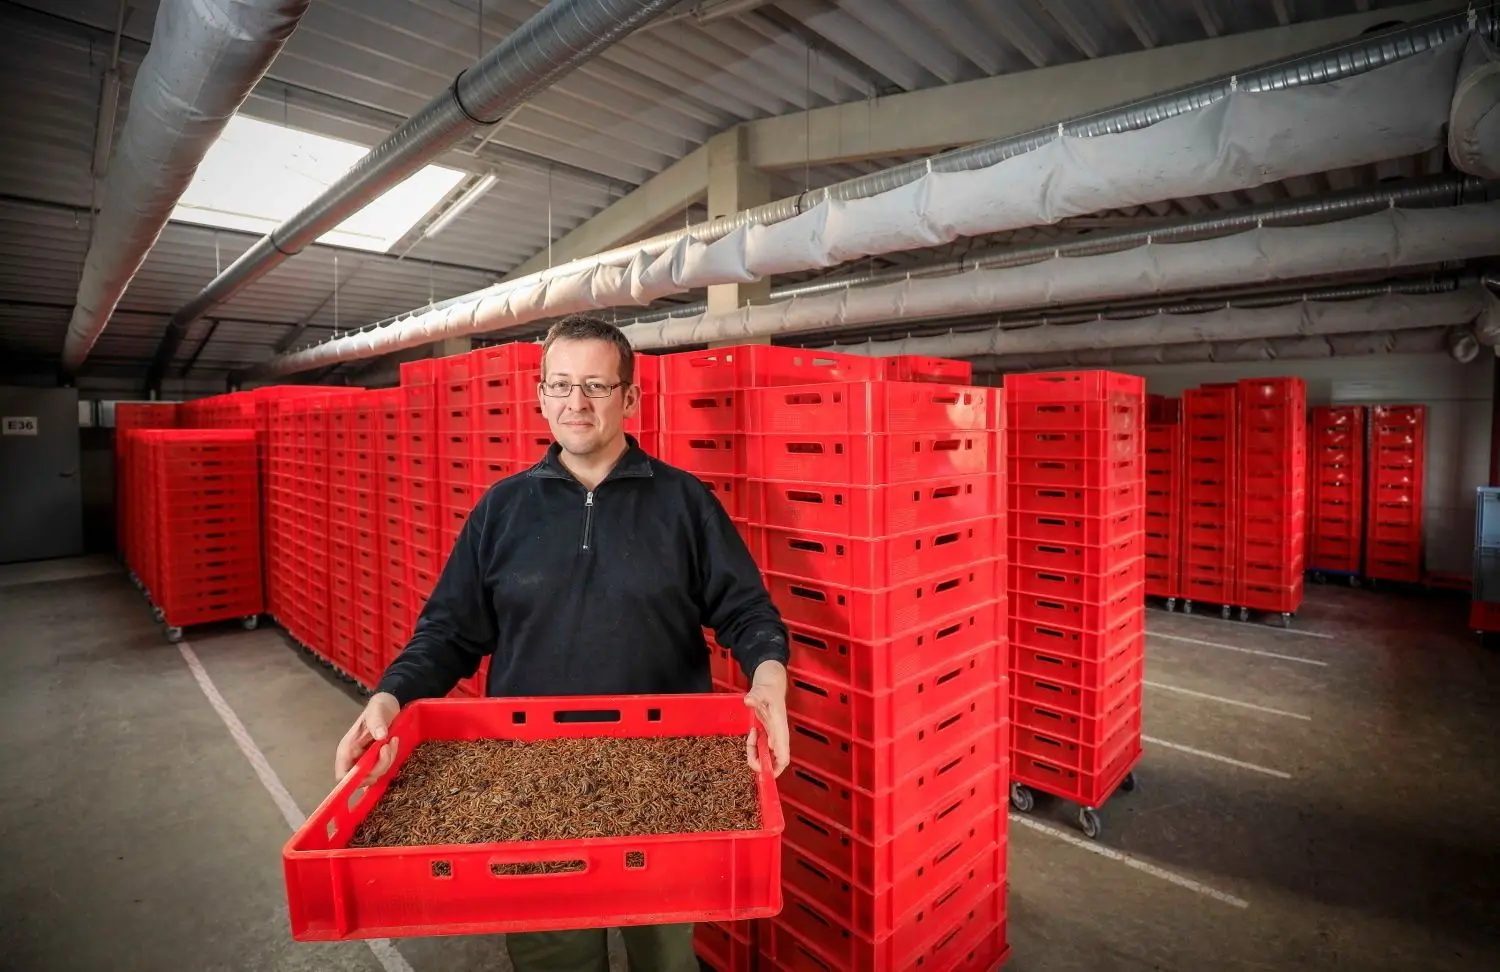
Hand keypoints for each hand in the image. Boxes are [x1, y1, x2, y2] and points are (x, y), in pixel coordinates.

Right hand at [334, 692, 400, 782]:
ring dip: (387, 760)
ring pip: (375, 773)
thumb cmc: (378, 707)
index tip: (373, 770)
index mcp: (347, 749)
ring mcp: (366, 759)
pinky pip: (383, 768)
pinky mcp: (377, 759)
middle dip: (379, 766)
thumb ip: (377, 723)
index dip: (355, 780)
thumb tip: (380, 736)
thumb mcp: (377, 712)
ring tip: (392, 741)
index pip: (342, 775)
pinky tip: (394, 745)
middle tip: (388, 747)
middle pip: (362, 778)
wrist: (388, 705)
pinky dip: (390, 759)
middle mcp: (354, 758)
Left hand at [744, 661, 789, 777]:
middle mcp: (779, 737)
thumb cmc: (769, 690)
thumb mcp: (761, 690)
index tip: (765, 772)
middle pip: (776, 761)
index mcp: (780, 729)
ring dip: (755, 754)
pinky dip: (754, 747)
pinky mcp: (768, 735)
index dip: (776, 767)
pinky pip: (762, 749)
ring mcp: (774, 737)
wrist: (770, 685)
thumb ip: (756, 695)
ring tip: (750, 737)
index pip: (783, 754)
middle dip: (762, 764)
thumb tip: (749, 700)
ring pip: (767, 756)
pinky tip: (752, 734)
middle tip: (750, 758)